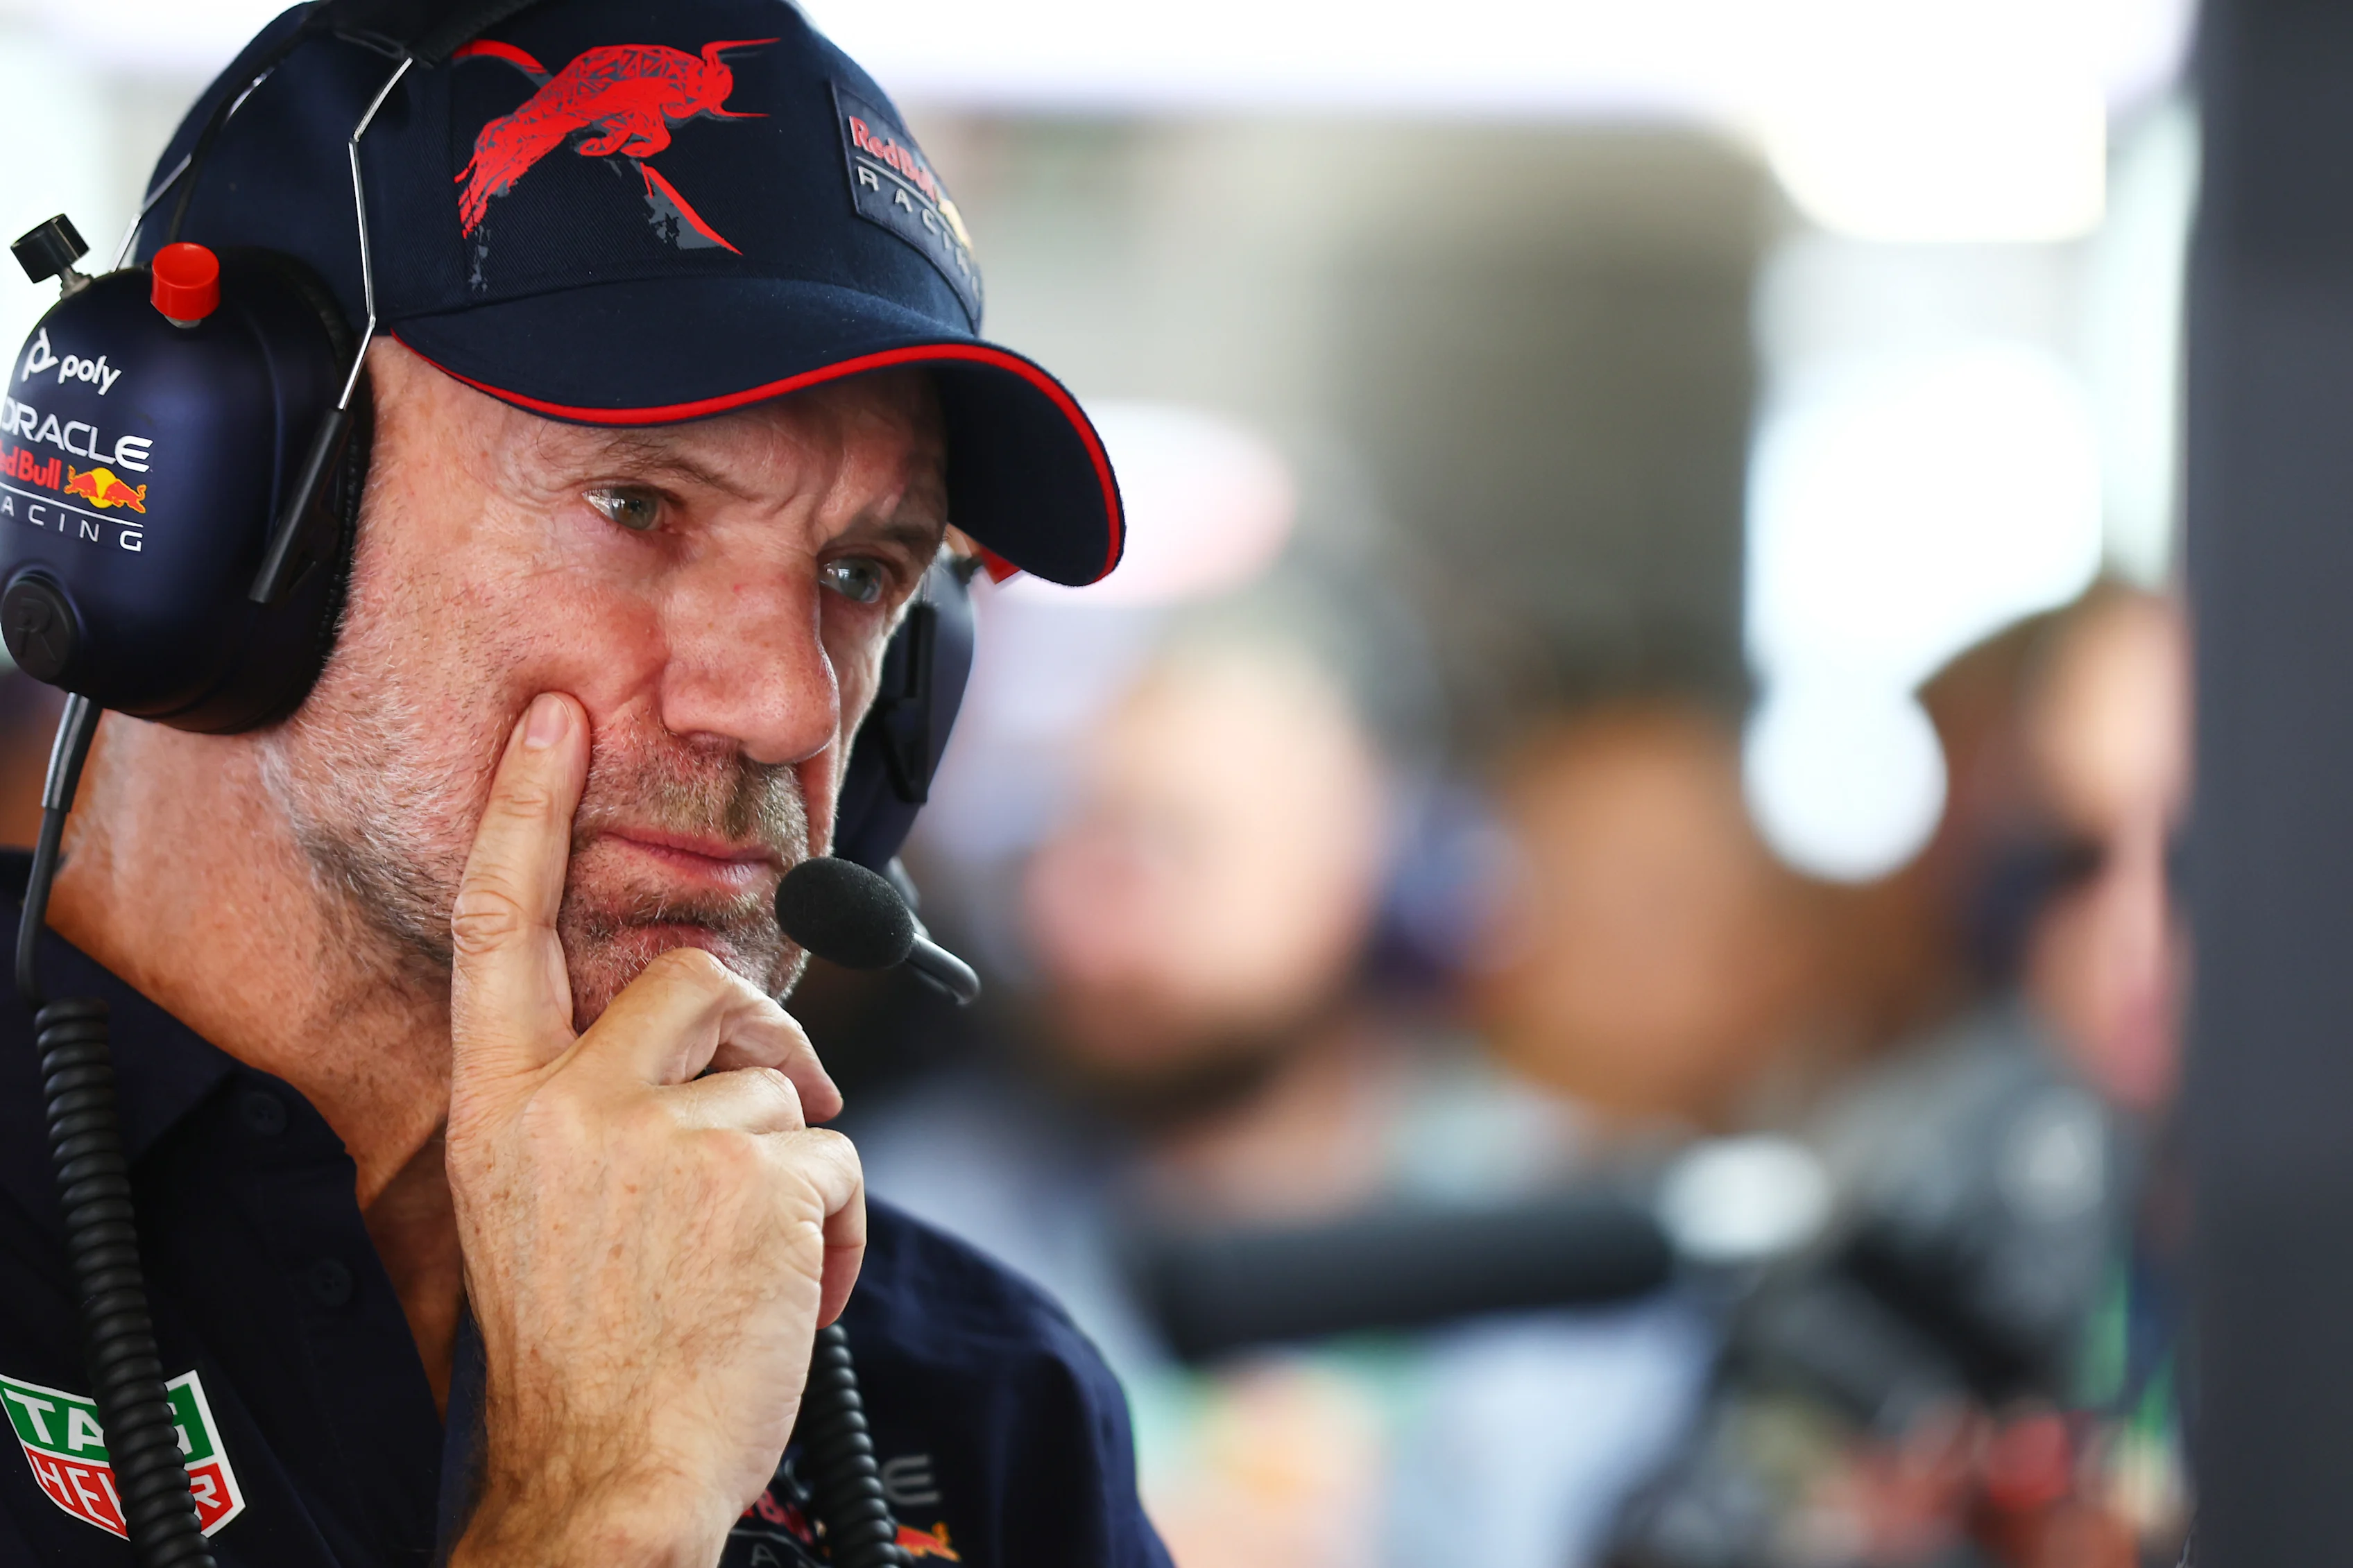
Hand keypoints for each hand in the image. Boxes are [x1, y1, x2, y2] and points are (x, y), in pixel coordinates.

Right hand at [443, 693, 862, 1567]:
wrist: (602, 1479)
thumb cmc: (582, 1355)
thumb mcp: (538, 1210)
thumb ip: (594, 1111)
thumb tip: (713, 1048)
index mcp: (499, 1108)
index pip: (502, 931)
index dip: (524, 814)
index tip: (551, 723)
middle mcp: (569, 1106)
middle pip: (695, 977)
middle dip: (760, 1032)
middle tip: (784, 1095)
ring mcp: (663, 1139)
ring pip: (783, 1088)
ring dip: (794, 1175)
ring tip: (753, 1267)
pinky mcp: (757, 1182)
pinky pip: (839, 1162)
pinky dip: (838, 1235)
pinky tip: (795, 1298)